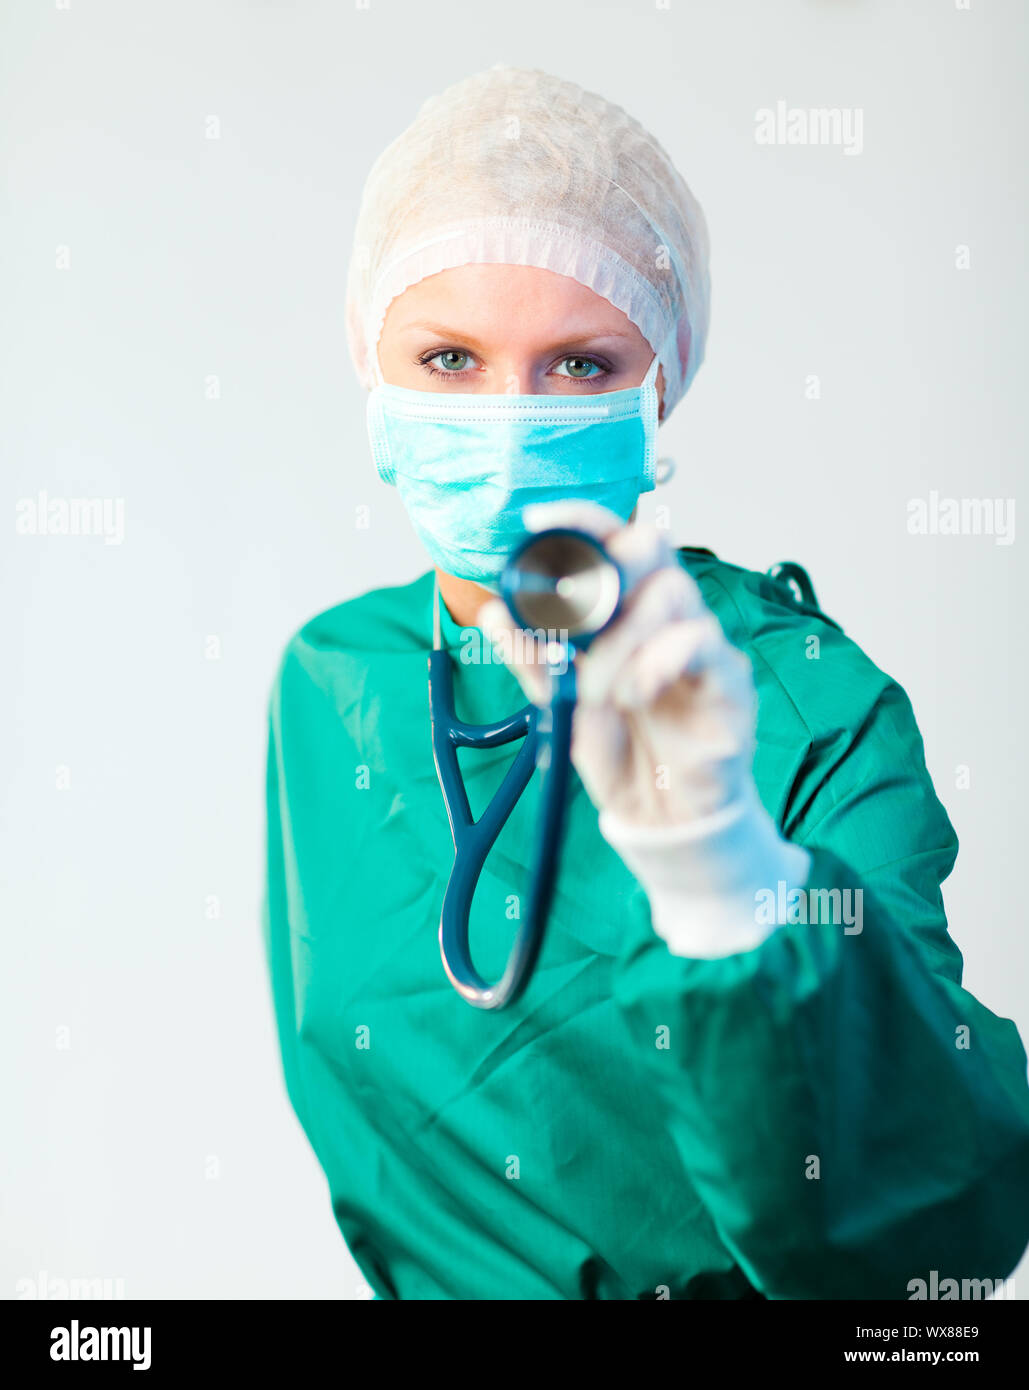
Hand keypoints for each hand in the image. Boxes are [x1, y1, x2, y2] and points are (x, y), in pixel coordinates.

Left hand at [478, 501, 758, 829]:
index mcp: (624, 609)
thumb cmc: (618, 747)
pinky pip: (700, 641)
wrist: (659, 813)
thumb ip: (530, 658)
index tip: (534, 523)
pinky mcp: (728, 677)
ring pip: (671, 591)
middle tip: (572, 621)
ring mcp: (701, 641)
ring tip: (597, 690)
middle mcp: (665, 614)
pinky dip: (655, 663)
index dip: (576, 519)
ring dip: (618, 641)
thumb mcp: (560, 704)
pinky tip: (633, 694)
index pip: (609, 539)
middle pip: (651, 546)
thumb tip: (495, 612)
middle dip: (604, 572)